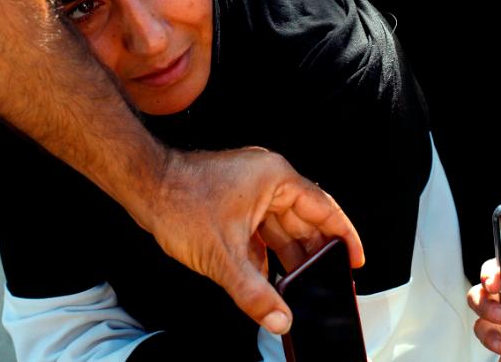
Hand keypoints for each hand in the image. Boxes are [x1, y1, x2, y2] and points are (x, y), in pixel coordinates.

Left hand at [141, 146, 363, 334]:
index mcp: (276, 179)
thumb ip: (255, 292)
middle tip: (332, 279)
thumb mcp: (223, 256)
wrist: (143, 185)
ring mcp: (250, 188)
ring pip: (282, 226)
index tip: (356, 259)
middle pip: (305, 219)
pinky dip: (268, 251)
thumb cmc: (180, 203)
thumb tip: (280, 320)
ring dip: (290, 254)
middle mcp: (268, 179)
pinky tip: (271, 277)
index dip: (344, 236)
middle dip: (316, 251)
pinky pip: (261, 228)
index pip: (324, 209)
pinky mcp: (235, 199)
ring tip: (304, 283)